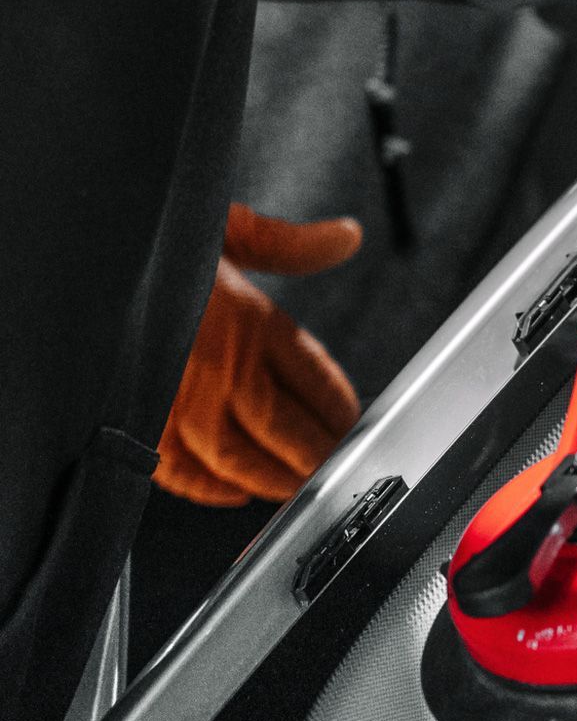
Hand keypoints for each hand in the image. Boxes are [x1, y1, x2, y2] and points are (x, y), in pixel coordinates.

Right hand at [156, 204, 362, 505]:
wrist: (81, 258)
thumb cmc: (150, 245)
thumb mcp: (225, 229)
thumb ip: (288, 244)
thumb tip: (346, 237)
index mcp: (249, 319)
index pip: (315, 378)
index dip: (338, 407)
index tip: (350, 421)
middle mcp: (220, 363)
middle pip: (283, 426)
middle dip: (313, 452)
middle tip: (330, 465)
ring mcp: (178, 397)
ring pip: (237, 455)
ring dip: (270, 476)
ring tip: (292, 484)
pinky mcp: (139, 418)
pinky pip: (178, 468)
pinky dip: (207, 487)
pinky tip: (231, 491)